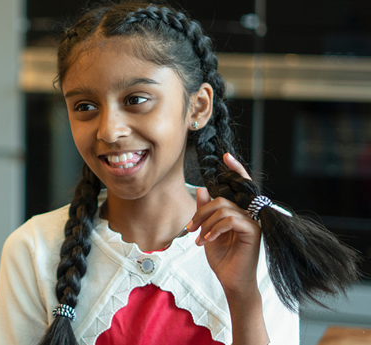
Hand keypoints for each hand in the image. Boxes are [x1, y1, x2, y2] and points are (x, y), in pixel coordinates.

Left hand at [186, 153, 261, 294]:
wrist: (231, 281)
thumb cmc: (222, 258)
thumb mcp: (208, 231)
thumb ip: (206, 211)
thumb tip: (203, 189)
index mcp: (240, 212)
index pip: (241, 186)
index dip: (236, 170)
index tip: (225, 156)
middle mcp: (249, 214)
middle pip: (222, 199)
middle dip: (201, 211)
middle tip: (190, 228)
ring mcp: (253, 222)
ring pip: (223, 209)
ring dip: (205, 223)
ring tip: (198, 238)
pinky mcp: (253, 231)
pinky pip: (230, 220)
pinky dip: (214, 229)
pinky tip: (206, 240)